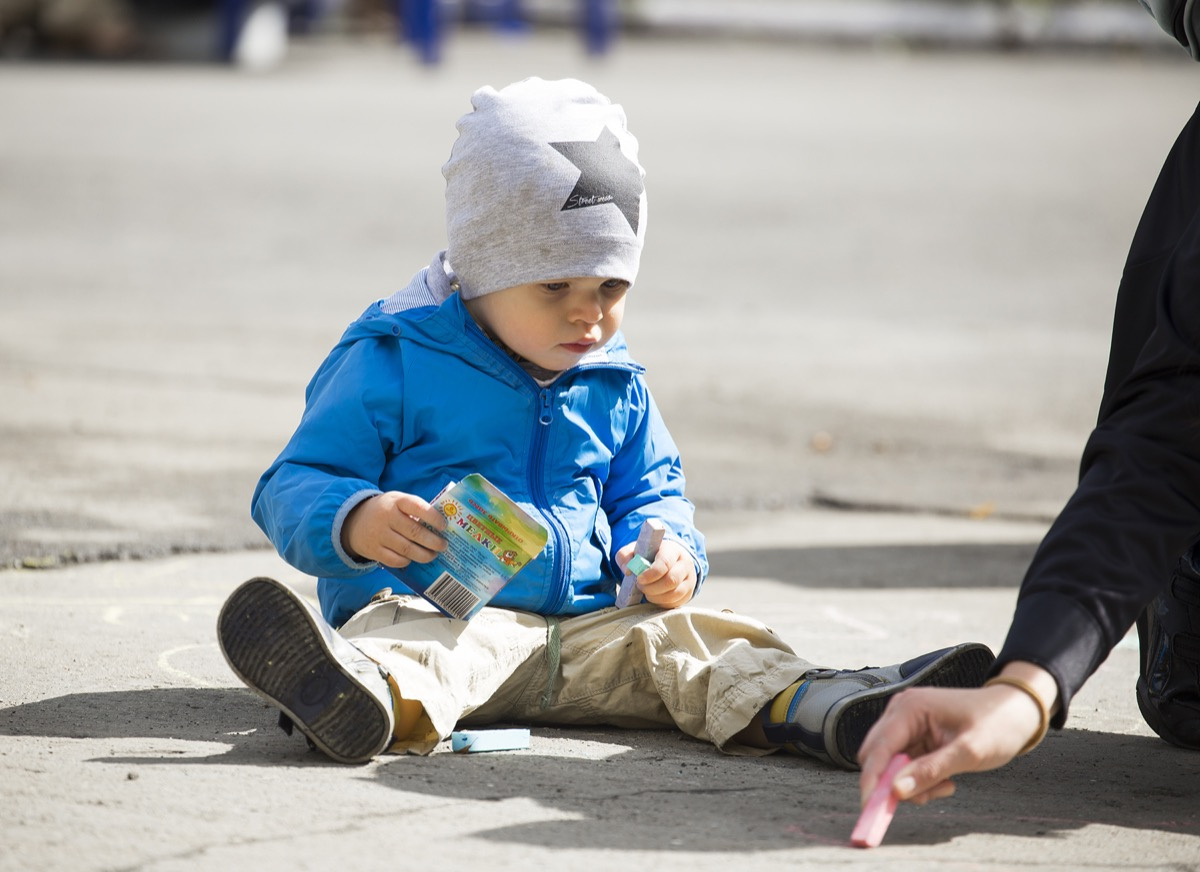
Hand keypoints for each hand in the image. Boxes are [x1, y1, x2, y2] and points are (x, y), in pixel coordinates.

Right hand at [341, 491, 446, 567]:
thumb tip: (439, 526)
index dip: (433, 517)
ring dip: (424, 555)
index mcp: (396, 501)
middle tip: (443, 545)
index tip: (444, 526)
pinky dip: (407, 561)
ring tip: (433, 555)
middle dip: (433, 541)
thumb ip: (415, 509)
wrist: (353, 520)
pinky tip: (413, 559)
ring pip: (407, 549)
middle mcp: (387, 517)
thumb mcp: (397, 501)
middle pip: (414, 532)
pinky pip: (395, 560)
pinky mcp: (373, 550)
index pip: (418, 507)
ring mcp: (379, 535)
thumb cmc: (385, 510)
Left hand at [617, 538, 696, 608]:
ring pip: (674, 594)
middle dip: (652, 588)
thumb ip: (625, 556)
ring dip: (656, 597)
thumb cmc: (649, 555)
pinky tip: (654, 596)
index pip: (665, 563)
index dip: (651, 574)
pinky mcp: (688, 593)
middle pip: (671, 580)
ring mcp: (689, 579)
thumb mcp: (635, 550)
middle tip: (640, 586)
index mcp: (672, 550)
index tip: (639, 579)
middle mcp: (685, 564)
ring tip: (646, 592)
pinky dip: (661, 603)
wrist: (667, 561)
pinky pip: (675, 603)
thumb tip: (628, 571)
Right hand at [856, 663, 1055, 807]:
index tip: (870, 807)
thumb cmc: (997, 723)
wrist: (1016, 713)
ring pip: (891, 766)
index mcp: (909, 708)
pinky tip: (946, 780)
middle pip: (877, 756)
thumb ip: (930, 771)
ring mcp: (907, 725)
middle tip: (922, 799)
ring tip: (946, 786)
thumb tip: (897, 791)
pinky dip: (920, 780)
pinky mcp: (915, 737)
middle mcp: (901, 713)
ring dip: (912, 784)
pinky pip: (905, 767)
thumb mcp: (968, 752)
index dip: (872, 778)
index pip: (879, 747)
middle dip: (894, 783)